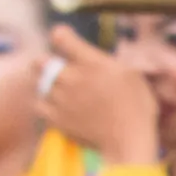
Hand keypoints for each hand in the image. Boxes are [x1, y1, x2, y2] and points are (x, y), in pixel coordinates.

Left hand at [44, 28, 159, 161]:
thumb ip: (105, 62)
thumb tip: (93, 59)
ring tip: (56, 87)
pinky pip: (39, 105)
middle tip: (53, 66)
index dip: (61, 36)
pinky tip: (55, 105)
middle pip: (40, 60)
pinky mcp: (58, 119)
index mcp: (89, 62)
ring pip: (38, 83)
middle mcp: (70, 77)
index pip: (60, 37)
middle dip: (44, 61)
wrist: (128, 139)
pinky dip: (44, 103)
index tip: (66, 41)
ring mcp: (61, 99)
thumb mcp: (130, 73)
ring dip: (44, 83)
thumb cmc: (136, 106)